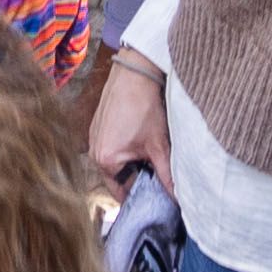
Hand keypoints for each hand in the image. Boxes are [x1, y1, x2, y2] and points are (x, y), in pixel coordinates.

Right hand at [87, 53, 172, 193]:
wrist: (134, 72)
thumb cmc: (144, 106)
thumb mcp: (159, 146)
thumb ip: (167, 176)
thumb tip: (177, 198)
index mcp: (106, 161)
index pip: (125, 193)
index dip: (145, 194)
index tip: (160, 194)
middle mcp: (94, 153)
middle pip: (119, 179)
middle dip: (138, 178)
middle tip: (159, 172)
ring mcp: (93, 139)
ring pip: (116, 164)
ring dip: (132, 163)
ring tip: (150, 153)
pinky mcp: (97, 127)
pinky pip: (111, 148)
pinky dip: (125, 149)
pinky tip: (140, 139)